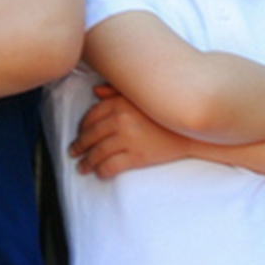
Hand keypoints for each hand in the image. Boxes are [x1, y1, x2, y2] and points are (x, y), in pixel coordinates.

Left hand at [71, 83, 194, 177]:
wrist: (190, 128)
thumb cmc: (167, 110)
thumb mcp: (142, 94)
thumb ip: (117, 91)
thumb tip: (96, 91)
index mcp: (120, 102)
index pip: (92, 116)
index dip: (83, 127)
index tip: (80, 133)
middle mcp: (120, 119)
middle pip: (91, 135)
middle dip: (80, 146)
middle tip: (74, 152)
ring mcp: (127, 138)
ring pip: (98, 153)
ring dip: (87, 162)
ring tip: (82, 167)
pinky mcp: (136, 156)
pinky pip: (111, 166)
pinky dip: (101, 171)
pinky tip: (99, 173)